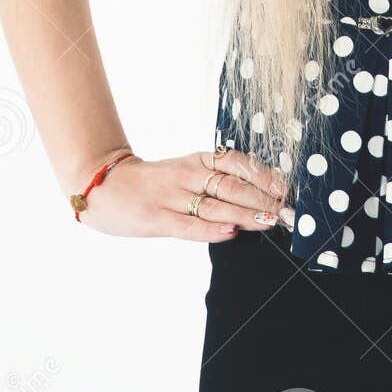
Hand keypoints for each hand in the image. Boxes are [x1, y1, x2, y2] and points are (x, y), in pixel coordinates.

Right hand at [77, 147, 294, 241]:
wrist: (103, 185)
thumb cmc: (152, 182)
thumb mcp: (186, 171)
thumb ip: (215, 180)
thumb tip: (258, 195)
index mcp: (199, 160)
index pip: (238, 163)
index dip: (265, 175)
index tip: (288, 188)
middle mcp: (189, 174)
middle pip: (233, 185)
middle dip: (263, 199)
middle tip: (288, 211)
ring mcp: (172, 196)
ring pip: (216, 204)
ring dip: (246, 213)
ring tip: (270, 220)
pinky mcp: (157, 218)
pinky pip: (190, 225)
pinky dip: (212, 228)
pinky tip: (232, 231)